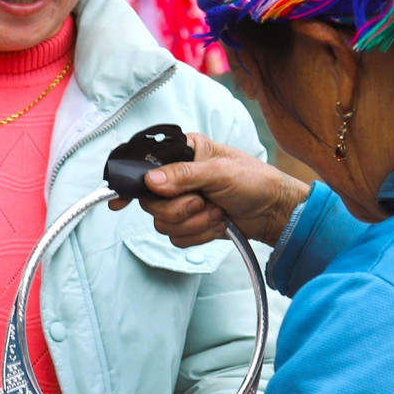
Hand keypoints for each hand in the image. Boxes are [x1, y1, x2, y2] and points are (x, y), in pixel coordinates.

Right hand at [110, 133, 311, 247]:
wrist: (274, 212)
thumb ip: (184, 175)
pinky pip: (176, 238)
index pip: (144, 166)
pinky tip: (218, 225)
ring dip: (193, 223)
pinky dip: (199, 236)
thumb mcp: (221, 172)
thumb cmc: (254, 181)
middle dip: (179, 209)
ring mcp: (182, 202)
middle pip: (150, 202)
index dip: (130, 183)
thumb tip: (151, 181)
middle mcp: (177, 177)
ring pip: (162, 223)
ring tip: (217, 213)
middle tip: (203, 203)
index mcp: (182, 154)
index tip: (118, 201)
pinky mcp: (189, 224)